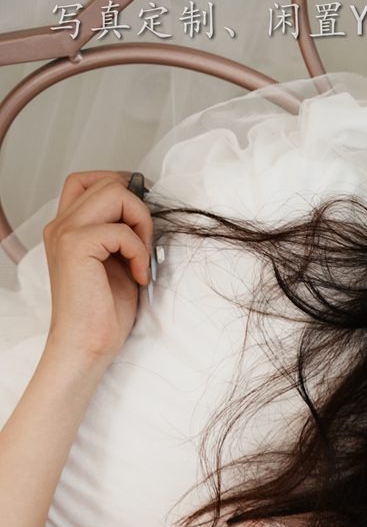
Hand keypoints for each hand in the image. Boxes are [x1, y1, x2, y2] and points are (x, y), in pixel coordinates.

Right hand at [41, 170, 152, 370]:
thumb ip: (122, 234)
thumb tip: (145, 210)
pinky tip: (138, 276)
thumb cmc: (102, 314)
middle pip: (106, 182)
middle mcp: (61, 225)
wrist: (86, 347)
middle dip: (138, 208)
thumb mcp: (117, 263)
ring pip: (114, 193)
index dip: (121, 188)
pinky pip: (121, 230)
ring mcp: (65, 233)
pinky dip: (139, 252)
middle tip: (146, 244)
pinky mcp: (77, 247)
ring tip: (142, 259)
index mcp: (67, 227)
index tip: (141, 218)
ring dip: (141, 223)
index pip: (89, 180)